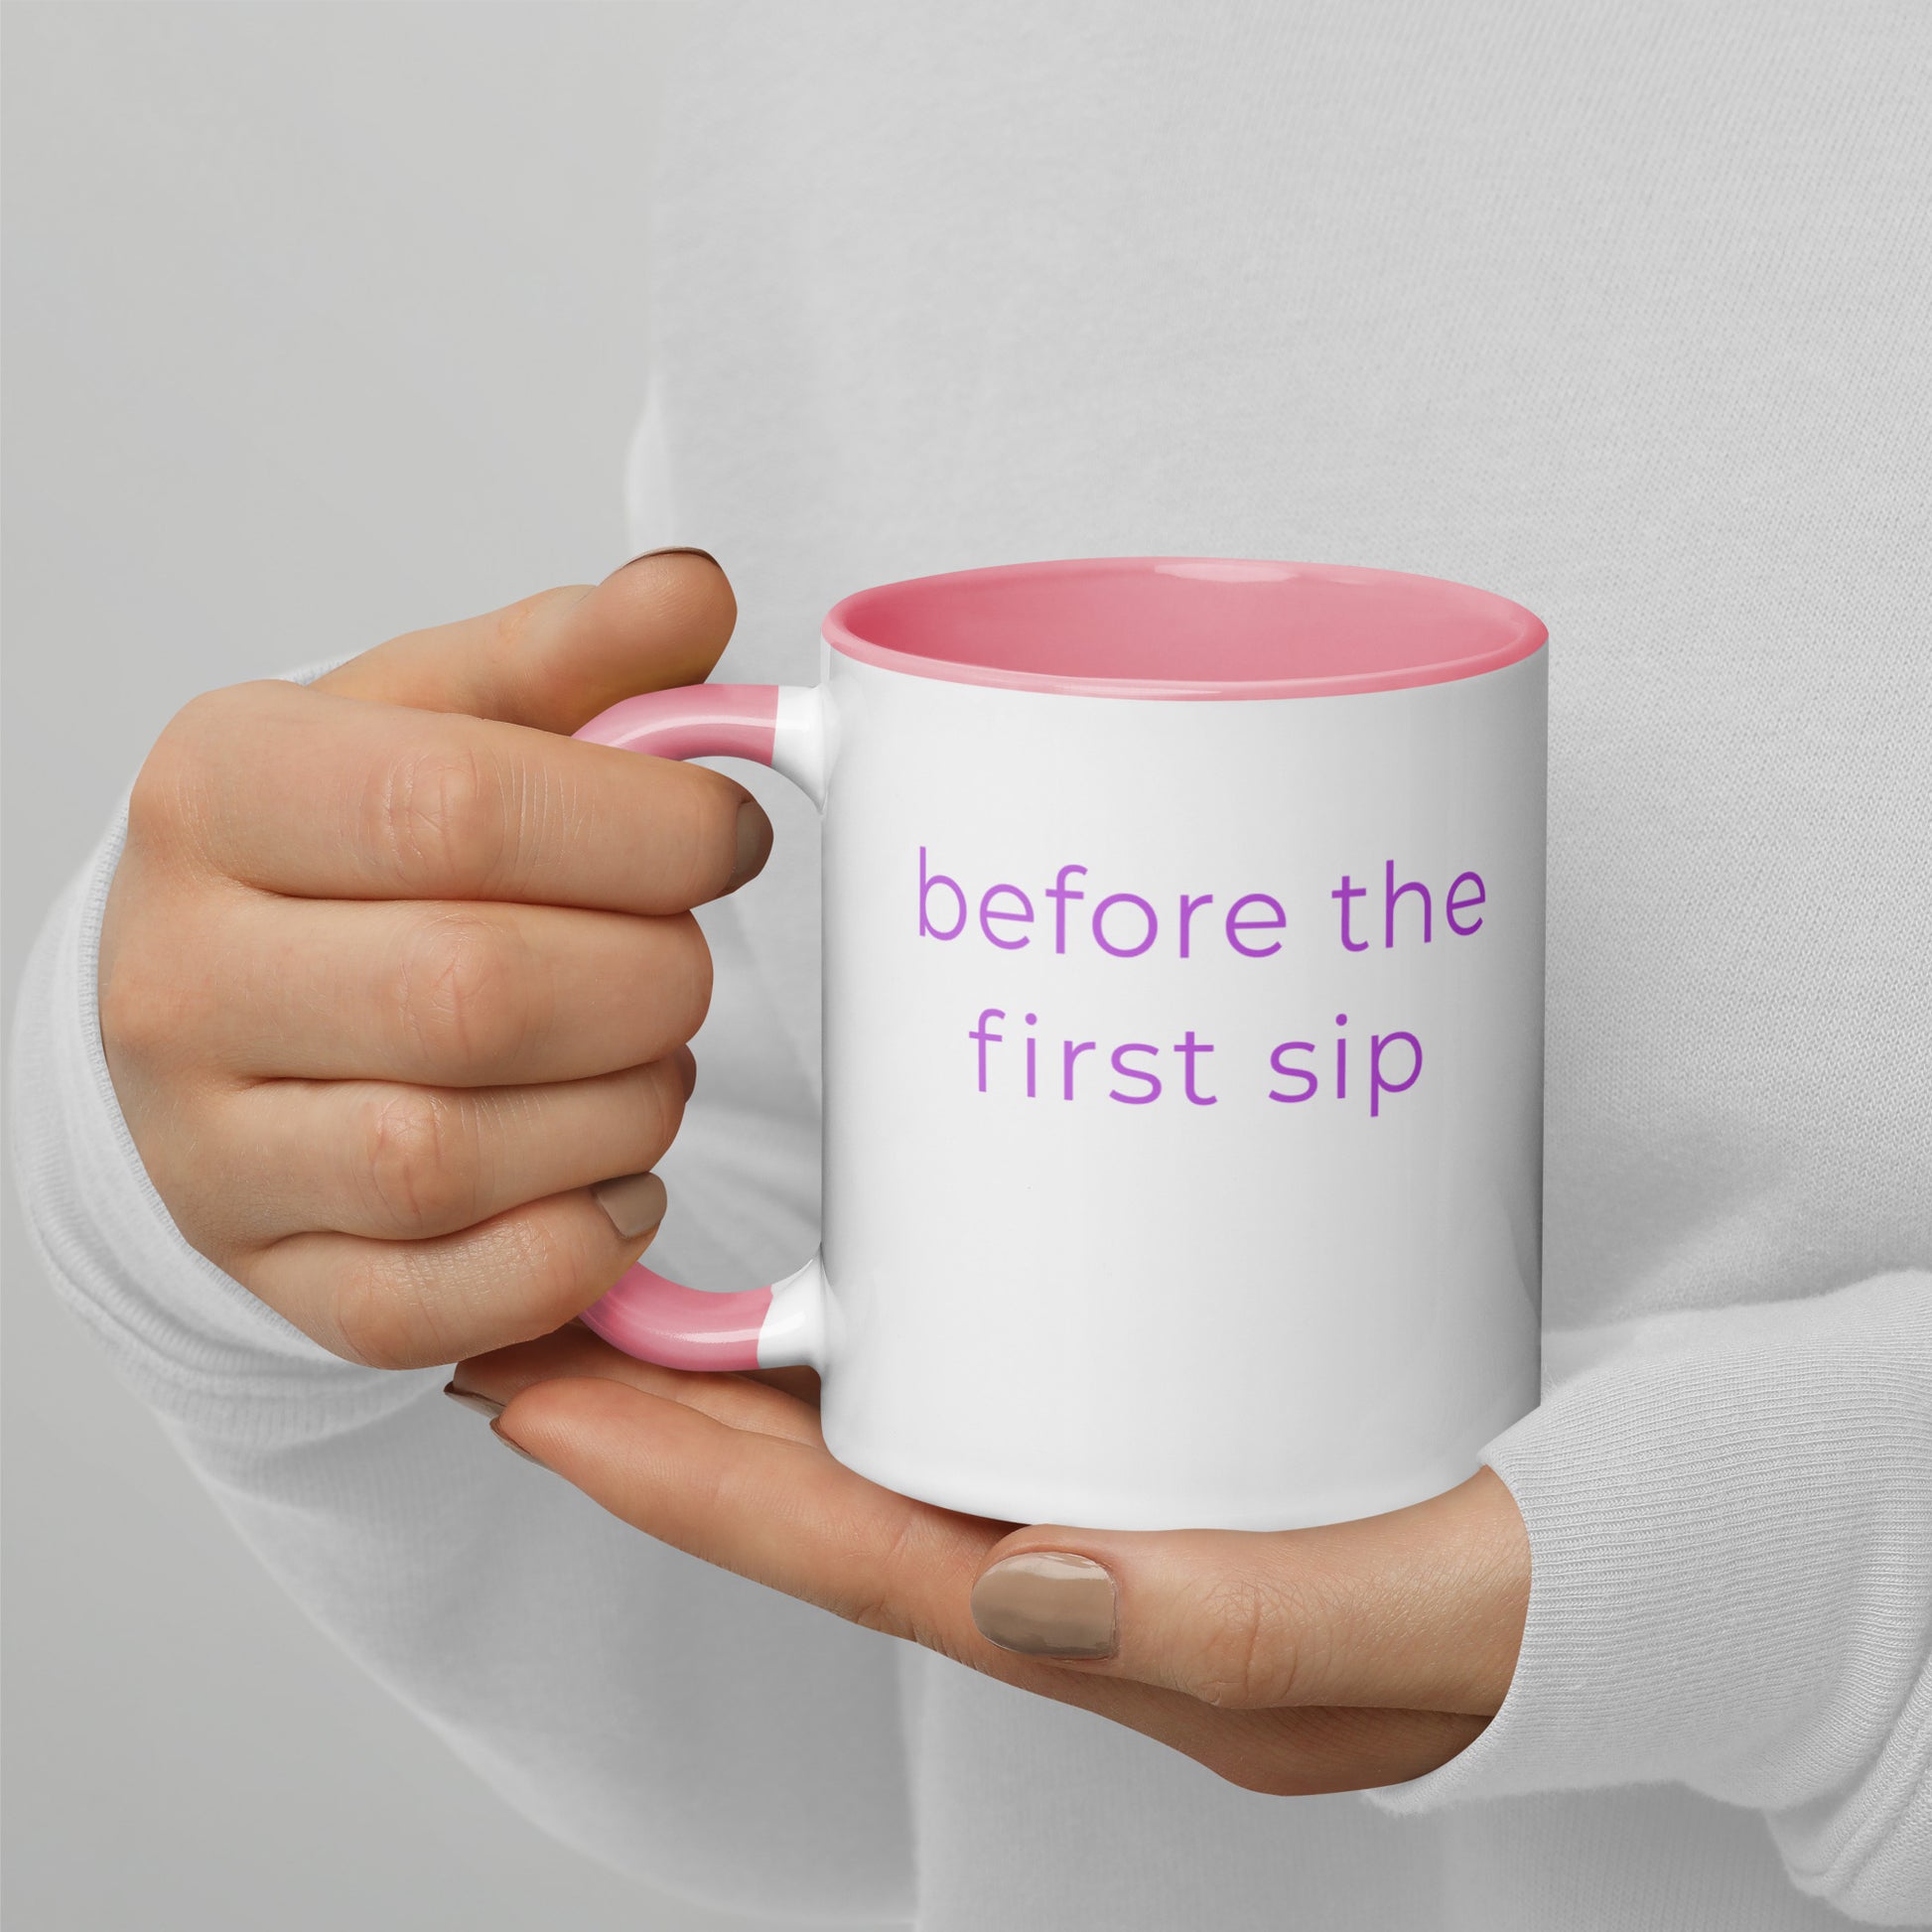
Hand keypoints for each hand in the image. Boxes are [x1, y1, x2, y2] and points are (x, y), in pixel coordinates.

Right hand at [99, 552, 766, 1367]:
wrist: (218, 1000)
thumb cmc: (354, 848)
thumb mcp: (436, 716)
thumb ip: (570, 658)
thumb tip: (694, 593)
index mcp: (221, 792)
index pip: (455, 807)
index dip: (643, 828)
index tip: (728, 834)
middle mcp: (180, 976)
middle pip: (471, 995)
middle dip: (650, 979)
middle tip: (687, 956)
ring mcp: (208, 1149)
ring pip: (454, 1160)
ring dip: (623, 1111)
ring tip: (650, 1055)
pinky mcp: (272, 1276)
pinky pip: (438, 1303)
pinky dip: (573, 1248)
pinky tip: (616, 1178)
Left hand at [451, 1328, 1531, 1793]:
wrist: (1648, 1553)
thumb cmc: (1545, 1599)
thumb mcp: (1431, 1619)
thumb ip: (1244, 1627)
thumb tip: (1032, 1590)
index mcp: (1118, 1636)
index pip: (847, 1555)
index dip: (680, 1480)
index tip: (540, 1396)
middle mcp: (1083, 1574)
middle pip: (825, 1495)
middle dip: (661, 1422)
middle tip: (524, 1315)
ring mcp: (1112, 1500)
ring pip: (884, 1442)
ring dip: (745, 1380)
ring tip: (627, 1289)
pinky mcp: (1157, 1421)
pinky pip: (978, 1388)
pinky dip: (879, 1342)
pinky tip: (843, 1281)